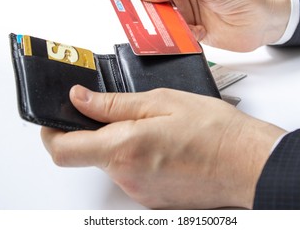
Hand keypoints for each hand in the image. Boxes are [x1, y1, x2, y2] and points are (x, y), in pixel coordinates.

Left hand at [41, 85, 284, 208]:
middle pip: (90, 155)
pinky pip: (133, 175)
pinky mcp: (153, 199)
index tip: (57, 118)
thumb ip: (114, 104)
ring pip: (114, 163)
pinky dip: (139, 158)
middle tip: (126, 113)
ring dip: (123, 144)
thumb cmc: (214, 130)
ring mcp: (140, 192)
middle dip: (99, 132)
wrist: (248, 162)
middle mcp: (127, 176)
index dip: (51, 133)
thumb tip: (81, 99)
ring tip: (156, 128)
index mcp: (124, 148)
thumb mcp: (161, 102)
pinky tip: (165, 146)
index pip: (63, 150)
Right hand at [96, 0, 290, 51]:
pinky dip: (167, 39)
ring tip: (152, 30)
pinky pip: (168, 34)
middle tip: (123, 16)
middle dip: (131, 5)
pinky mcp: (187, 28)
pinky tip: (176, 38)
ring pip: (153, 17)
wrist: (266, 20)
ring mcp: (181, 8)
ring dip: (151, 25)